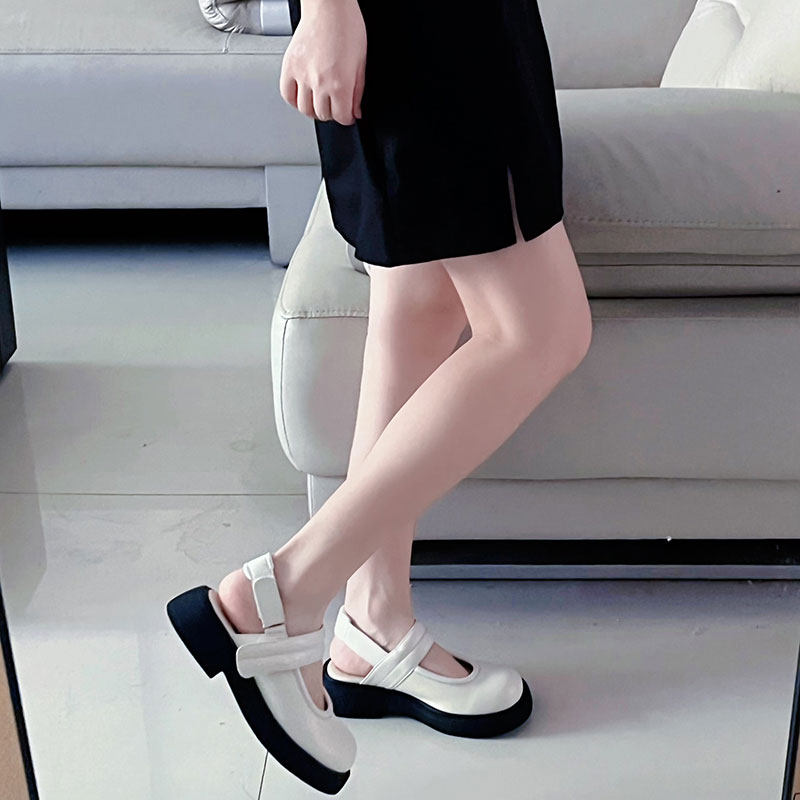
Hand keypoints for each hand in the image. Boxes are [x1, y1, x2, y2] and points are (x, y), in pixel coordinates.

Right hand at [279, 0, 366, 125]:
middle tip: (334, 105)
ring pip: (304, 109)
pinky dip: (295, 100)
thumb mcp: (361, 62)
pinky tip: (303, 95)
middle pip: (323, 115)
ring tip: (320, 101)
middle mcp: (319, 82)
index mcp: (340, 83)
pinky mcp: (289, 67)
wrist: (328, 6)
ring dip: (313, 109)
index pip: (341, 117)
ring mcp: (302, 75)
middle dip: (331, 113)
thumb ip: (358, 91)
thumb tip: (355, 111)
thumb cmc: (347, 26)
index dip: (346, 117)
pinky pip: (288, 94)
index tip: (347, 113)